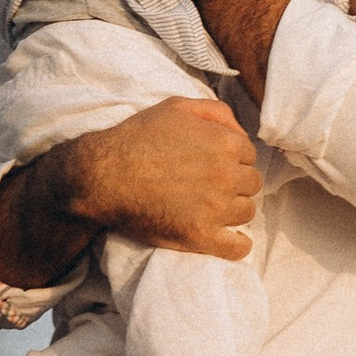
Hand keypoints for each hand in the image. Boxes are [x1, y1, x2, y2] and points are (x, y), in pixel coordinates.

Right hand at [67, 100, 263, 258]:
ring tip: (210, 208)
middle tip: (210, 186)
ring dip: (233, 210)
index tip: (213, 165)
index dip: (232, 159)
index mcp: (224, 144)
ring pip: (246, 212)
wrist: (104, 175)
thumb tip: (241, 133)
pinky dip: (237, 244)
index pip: (249, 155)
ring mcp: (215, 208)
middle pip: (251, 184)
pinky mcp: (200, 236)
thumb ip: (217, 112)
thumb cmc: (137, 138)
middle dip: (235, 184)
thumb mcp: (177, 107)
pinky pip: (237, 247)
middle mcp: (226, 176)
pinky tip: (229, 238)